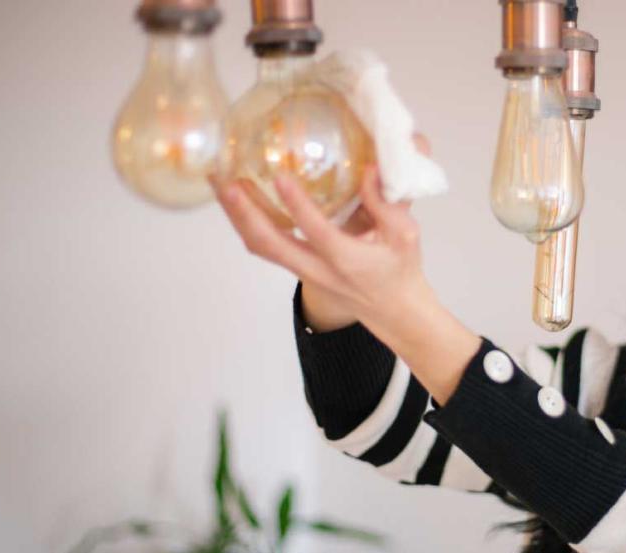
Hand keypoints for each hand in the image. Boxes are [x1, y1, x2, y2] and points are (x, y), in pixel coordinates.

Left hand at [211, 135, 434, 326]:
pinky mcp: (297, 267)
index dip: (298, 205)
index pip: (317, 232)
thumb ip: (386, 203)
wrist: (393, 310)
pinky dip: (246, 224)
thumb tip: (368, 168)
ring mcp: (303, 270)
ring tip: (219, 183)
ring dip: (237, 217)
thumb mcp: (406, 235)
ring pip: (260, 247)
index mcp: (347, 259)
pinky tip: (235, 201)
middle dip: (244, 213)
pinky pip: (264, 248)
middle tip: (226, 182)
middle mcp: (318, 268)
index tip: (281, 177)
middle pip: (270, 244)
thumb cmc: (400, 270)